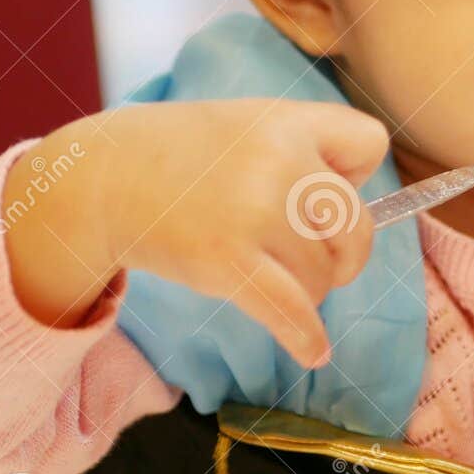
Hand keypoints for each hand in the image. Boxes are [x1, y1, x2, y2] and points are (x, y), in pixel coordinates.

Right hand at [5, 99, 389, 367]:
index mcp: (288, 121)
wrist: (102, 178)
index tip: (327, 188)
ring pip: (324, 276)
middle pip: (358, 226)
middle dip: (342, 251)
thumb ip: (304, 147)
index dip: (357, 174)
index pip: (371, 144)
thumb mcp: (247, 123)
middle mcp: (280, 161)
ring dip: (306, 288)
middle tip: (313, 255)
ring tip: (270, 274)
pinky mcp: (228, 262)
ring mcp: (255, 213)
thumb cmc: (182, 154)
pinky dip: (307, 339)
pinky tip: (315, 352)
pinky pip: (292, 311)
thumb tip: (357, 201)